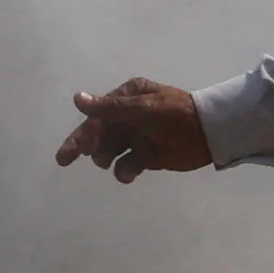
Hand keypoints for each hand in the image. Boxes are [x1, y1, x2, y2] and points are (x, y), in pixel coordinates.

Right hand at [54, 81, 210, 181]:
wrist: (208, 134)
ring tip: (109, 162)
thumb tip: (76, 98)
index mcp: (127, 98)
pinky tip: (128, 174)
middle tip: (65, 159)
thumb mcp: (142, 108)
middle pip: (97, 133)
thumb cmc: (175, 115)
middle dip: (83, 145)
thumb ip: (109, 108)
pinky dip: (124, 171)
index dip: (84, 131)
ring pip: (109, 150)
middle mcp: (128, 116)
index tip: (81, 146)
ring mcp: (136, 137)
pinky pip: (126, 166)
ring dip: (104, 157)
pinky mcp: (146, 157)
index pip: (97, 115)